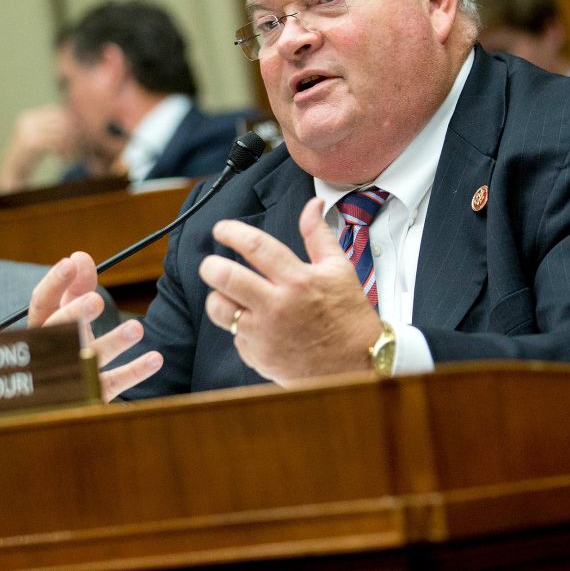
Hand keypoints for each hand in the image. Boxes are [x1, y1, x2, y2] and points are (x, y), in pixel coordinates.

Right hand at [0, 104, 78, 191]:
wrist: (10, 174)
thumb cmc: (28, 159)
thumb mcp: (40, 140)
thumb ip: (51, 130)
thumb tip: (75, 121)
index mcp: (28, 117)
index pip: (56, 111)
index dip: (70, 122)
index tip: (79, 135)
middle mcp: (27, 121)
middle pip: (59, 120)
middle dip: (73, 133)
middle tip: (80, 146)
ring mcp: (28, 131)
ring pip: (59, 132)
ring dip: (70, 145)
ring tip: (72, 156)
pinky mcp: (30, 143)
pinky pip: (55, 143)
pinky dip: (64, 151)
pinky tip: (65, 159)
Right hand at [29, 252, 162, 399]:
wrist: (50, 402)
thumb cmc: (63, 345)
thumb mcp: (66, 316)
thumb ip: (74, 288)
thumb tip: (80, 256)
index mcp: (41, 328)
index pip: (41, 303)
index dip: (54, 283)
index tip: (70, 262)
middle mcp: (51, 351)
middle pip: (59, 331)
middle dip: (76, 314)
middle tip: (97, 300)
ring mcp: (70, 376)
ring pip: (88, 359)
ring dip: (113, 343)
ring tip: (137, 329)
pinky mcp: (90, 396)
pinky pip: (112, 384)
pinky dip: (134, 372)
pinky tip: (155, 359)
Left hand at [198, 198, 381, 385]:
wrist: (358, 365)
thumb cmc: (349, 317)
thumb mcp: (339, 269)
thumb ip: (318, 235)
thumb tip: (313, 205)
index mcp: (297, 280)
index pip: (255, 246)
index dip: (232, 232)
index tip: (222, 230)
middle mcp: (277, 306)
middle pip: (225, 277)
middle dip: (211, 265)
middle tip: (212, 264)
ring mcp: (265, 334)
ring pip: (219, 309)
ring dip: (218, 298)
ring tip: (229, 294)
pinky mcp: (259, 357)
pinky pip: (235, 336)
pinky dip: (241, 329)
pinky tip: (257, 326)